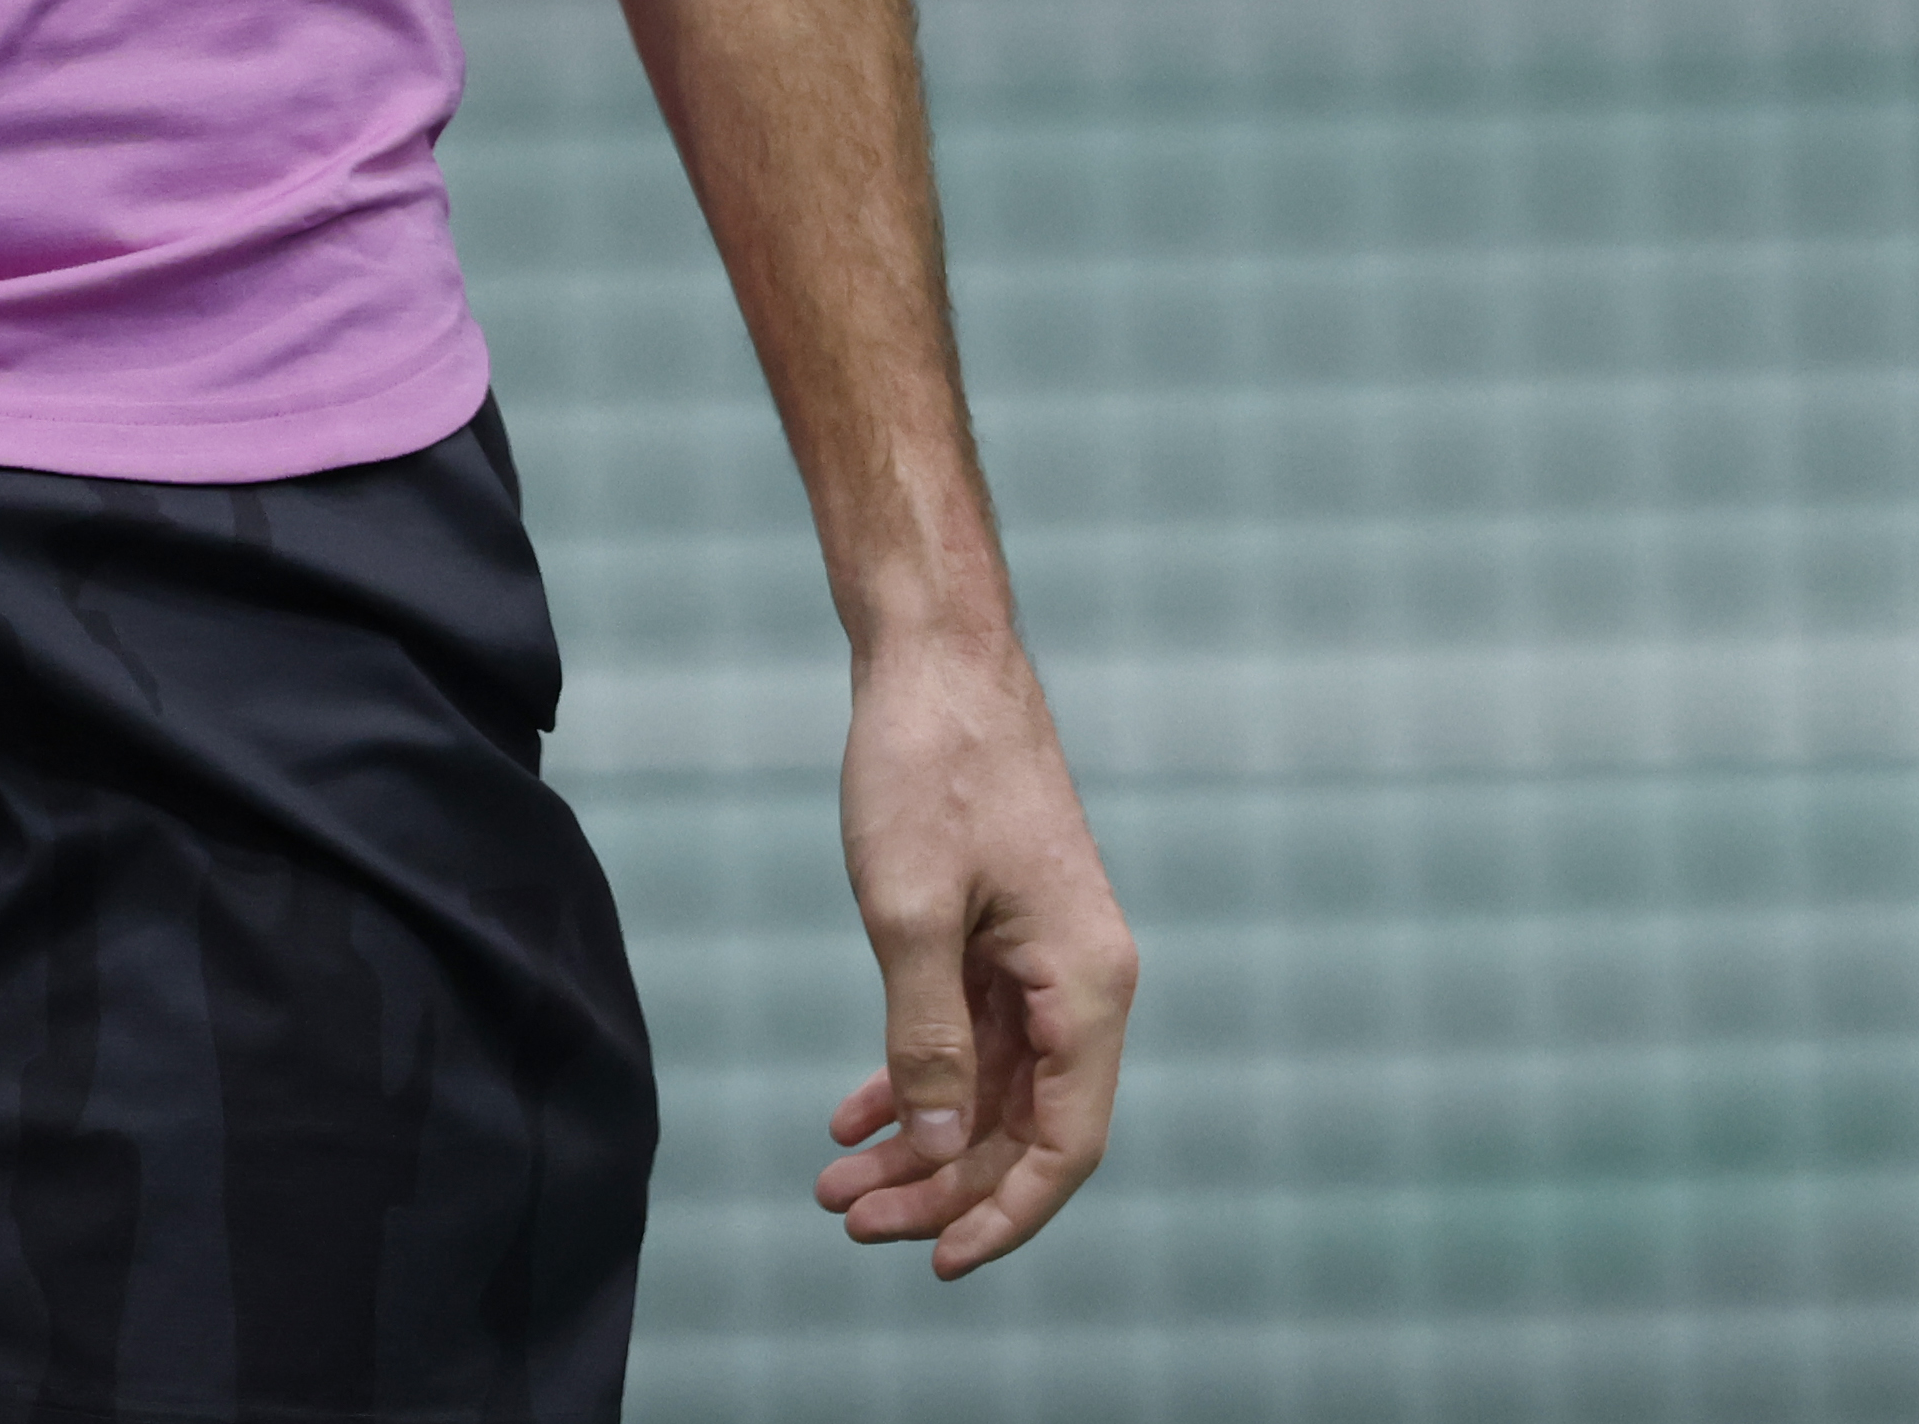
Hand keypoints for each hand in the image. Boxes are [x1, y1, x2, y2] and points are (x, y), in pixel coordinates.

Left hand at [812, 630, 1133, 1275]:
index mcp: (1086, 984)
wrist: (934, 653)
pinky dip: (915, 1081)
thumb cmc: (927, 767)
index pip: (1067, 1146)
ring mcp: (1042, 959)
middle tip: (844, 1221)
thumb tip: (940, 1152)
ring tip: (832, 1187)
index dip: (1004, 1216)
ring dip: (919, 1144)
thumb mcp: (911, 913)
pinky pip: (970, 1039)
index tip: (933, 1264)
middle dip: (938, 1187)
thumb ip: (929, 1041)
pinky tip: (851, 1115)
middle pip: (1022, 1129)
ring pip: (990, 1091)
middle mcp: (1079, 982)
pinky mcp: (1003, 934)